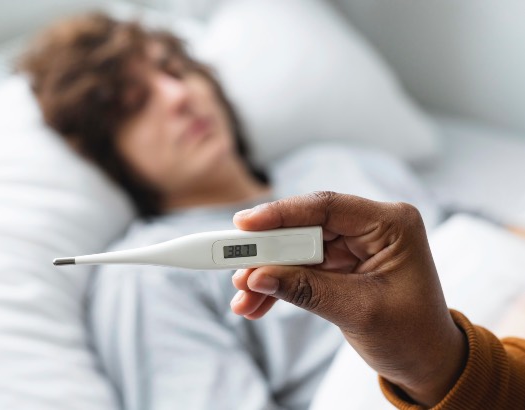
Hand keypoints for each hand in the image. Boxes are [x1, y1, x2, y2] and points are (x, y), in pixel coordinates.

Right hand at [230, 192, 466, 406]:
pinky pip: (300, 268)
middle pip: (304, 227)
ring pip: (296, 249)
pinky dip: (278, 285)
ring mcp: (353, 245)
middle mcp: (370, 227)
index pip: (327, 206)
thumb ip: (307, 290)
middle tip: (233, 265)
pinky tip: (255, 302)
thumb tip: (257, 276)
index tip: (243, 223)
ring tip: (242, 297)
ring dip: (267, 272)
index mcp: (391, 225)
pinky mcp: (340, 264)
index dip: (281, 213)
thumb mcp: (359, 311)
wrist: (426, 362)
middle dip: (268, 251)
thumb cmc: (412, 335)